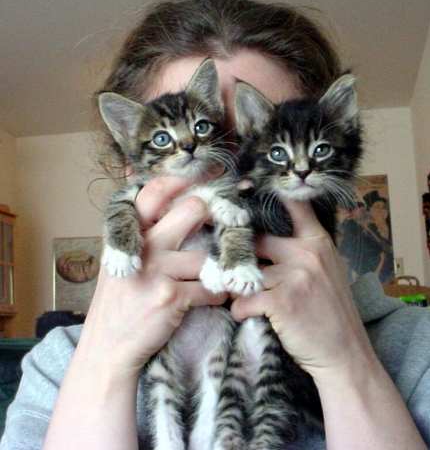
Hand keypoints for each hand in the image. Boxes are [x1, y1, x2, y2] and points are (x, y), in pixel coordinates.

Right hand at [81, 176, 227, 375]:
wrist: (108, 345)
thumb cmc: (121, 298)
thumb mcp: (121, 256)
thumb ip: (138, 226)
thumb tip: (146, 183)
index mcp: (129, 231)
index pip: (156, 190)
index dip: (186, 180)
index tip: (211, 177)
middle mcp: (143, 245)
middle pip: (193, 209)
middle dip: (214, 216)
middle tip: (228, 224)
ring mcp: (157, 270)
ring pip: (207, 255)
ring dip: (219, 268)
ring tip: (217, 276)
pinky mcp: (170, 297)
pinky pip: (211, 288)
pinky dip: (217, 294)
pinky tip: (212, 297)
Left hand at [230, 198, 374, 377]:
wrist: (346, 354)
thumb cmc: (332, 312)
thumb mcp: (326, 270)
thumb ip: (301, 250)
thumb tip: (264, 239)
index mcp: (318, 241)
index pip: (294, 205)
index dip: (266, 195)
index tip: (244, 189)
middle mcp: (307, 252)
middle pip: (257, 237)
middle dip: (240, 251)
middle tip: (228, 262)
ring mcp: (295, 275)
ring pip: (246, 271)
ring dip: (238, 286)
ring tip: (243, 297)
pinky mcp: (282, 301)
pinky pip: (244, 299)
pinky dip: (240, 309)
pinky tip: (248, 314)